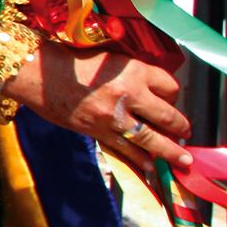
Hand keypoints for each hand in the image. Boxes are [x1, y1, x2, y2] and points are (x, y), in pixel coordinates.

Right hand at [6, 40, 188, 169]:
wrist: (40, 76)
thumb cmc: (73, 63)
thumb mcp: (110, 60)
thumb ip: (133, 76)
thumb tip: (153, 97)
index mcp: (133, 71)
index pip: (169, 86)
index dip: (173, 94)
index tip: (171, 99)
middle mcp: (128, 94)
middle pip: (167, 115)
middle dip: (180, 127)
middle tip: (186, 132)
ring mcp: (113, 116)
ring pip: (151, 138)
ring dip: (170, 151)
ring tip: (183, 160)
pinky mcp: (98, 131)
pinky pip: (125, 148)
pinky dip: (140, 159)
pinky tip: (150, 165)